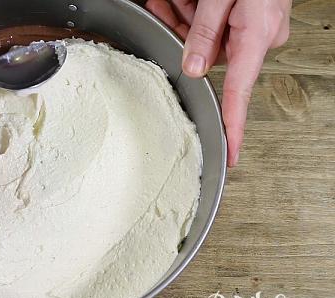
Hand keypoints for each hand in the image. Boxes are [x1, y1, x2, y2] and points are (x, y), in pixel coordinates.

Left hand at [146, 0, 290, 166]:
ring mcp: (253, 28)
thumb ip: (203, 32)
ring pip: (204, 34)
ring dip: (184, 14)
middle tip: (170, 3)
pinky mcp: (247, 18)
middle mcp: (257, 37)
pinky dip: (193, 10)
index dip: (232, 126)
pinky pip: (212, 23)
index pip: (239, 93)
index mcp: (255, 37)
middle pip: (207, 52)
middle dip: (182, 30)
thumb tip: (192, 68)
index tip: (230, 154)